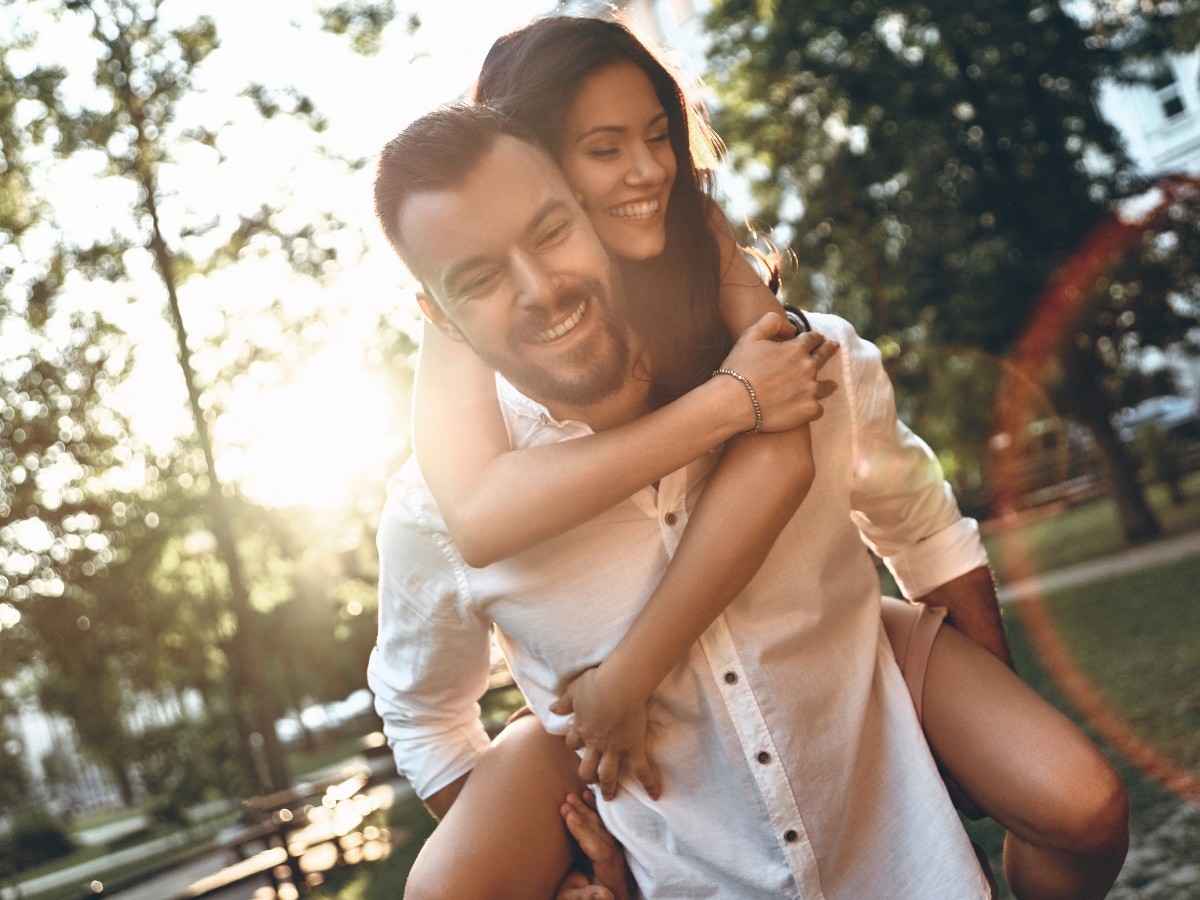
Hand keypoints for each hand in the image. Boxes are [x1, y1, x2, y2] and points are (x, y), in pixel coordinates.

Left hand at [550, 665, 660, 800]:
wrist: (619, 684)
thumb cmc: (596, 682)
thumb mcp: (574, 690)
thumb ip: (564, 702)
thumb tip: (552, 708)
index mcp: (581, 728)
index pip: (572, 743)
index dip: (575, 744)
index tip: (578, 744)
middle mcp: (596, 743)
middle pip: (586, 767)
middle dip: (588, 776)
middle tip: (592, 781)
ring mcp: (615, 748)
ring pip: (608, 774)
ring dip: (608, 787)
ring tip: (609, 797)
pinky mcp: (633, 747)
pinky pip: (641, 770)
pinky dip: (649, 783)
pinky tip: (654, 795)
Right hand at [553, 790, 632, 899]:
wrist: (595, 899)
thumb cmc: (577, 899)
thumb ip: (588, 898)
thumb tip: (605, 895)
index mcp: (611, 876)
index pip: (599, 850)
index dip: (583, 832)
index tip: (568, 816)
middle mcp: (615, 861)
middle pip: (601, 834)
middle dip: (583, 816)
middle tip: (566, 800)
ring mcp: (614, 852)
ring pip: (602, 827)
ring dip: (587, 809)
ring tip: (573, 795)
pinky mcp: (608, 846)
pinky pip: (602, 825)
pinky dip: (594, 810)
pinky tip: (587, 795)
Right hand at [718, 311, 839, 432]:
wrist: (734, 403)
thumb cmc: (739, 368)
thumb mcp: (750, 335)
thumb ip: (772, 322)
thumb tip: (791, 328)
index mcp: (796, 349)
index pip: (812, 339)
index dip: (815, 337)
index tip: (819, 338)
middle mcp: (808, 368)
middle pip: (823, 357)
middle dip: (829, 350)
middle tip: (834, 348)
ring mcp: (810, 390)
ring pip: (826, 386)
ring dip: (828, 384)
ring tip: (832, 385)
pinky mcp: (808, 410)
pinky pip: (818, 408)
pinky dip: (814, 407)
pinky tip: (811, 407)